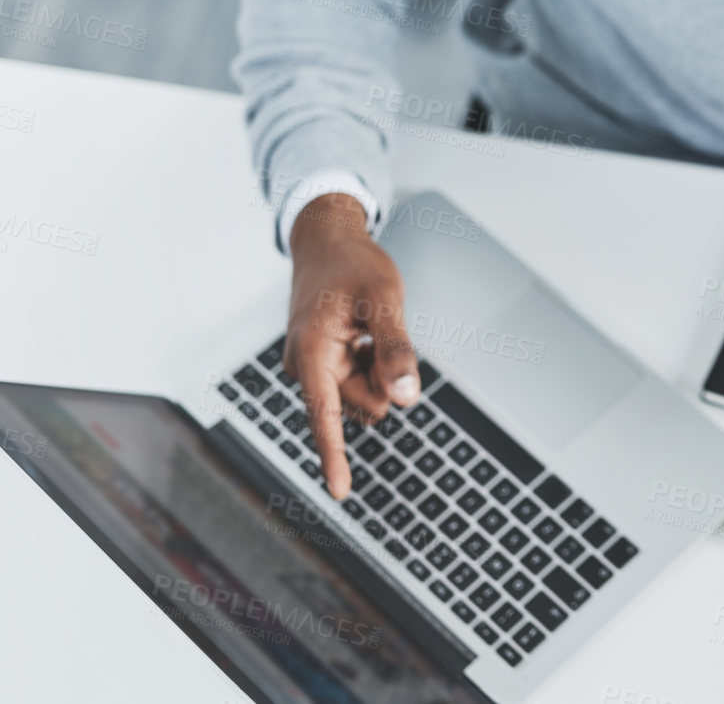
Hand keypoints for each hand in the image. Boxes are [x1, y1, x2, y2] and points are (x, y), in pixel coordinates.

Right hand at [286, 192, 417, 498]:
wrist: (327, 242)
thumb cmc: (354, 266)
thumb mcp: (385, 300)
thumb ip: (396, 349)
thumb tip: (407, 398)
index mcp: (311, 352)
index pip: (325, 414)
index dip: (334, 455)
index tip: (340, 493)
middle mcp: (305, 367)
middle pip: (361, 404)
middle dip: (383, 380)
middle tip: (380, 333)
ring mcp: (312, 368)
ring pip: (363, 395)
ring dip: (377, 370)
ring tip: (367, 329)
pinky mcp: (321, 367)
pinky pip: (358, 382)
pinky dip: (371, 363)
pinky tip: (364, 334)